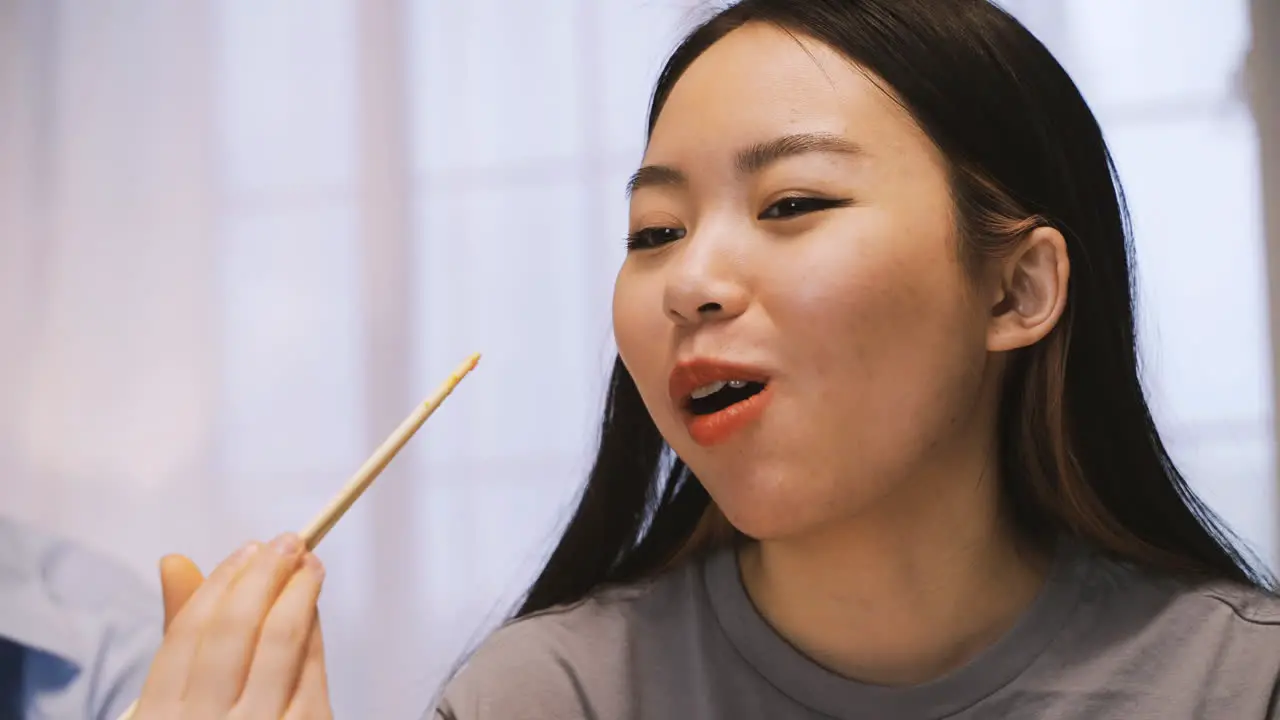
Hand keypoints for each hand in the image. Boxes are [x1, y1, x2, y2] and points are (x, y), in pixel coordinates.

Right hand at [133, 533, 333, 718]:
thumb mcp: (178, 702)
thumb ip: (183, 635)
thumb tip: (176, 560)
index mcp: (159, 718)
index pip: (189, 633)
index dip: (222, 582)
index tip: (247, 550)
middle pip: (235, 630)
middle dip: (264, 577)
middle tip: (288, 542)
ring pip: (279, 645)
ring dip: (299, 595)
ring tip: (310, 566)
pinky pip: (311, 674)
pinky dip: (313, 636)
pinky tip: (314, 613)